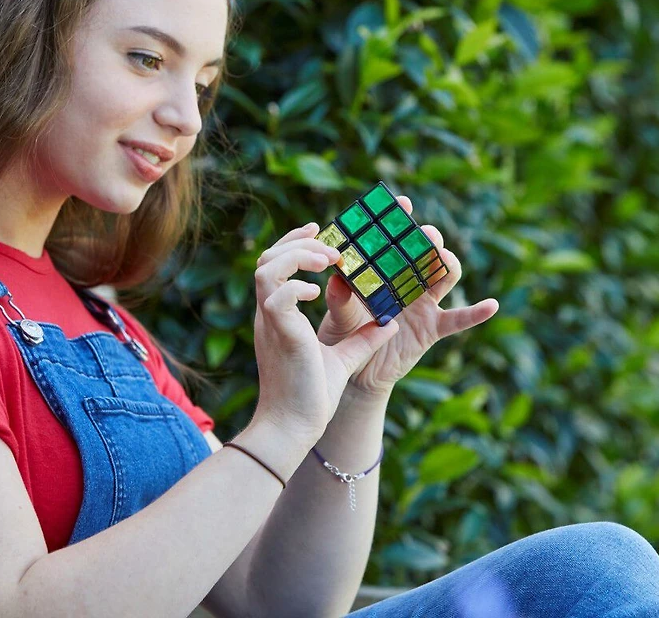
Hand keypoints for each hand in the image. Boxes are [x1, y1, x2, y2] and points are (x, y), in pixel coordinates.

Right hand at [252, 223, 399, 440]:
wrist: (294, 427)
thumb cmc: (312, 396)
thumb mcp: (343, 358)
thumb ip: (363, 338)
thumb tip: (391, 322)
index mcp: (280, 314)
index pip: (277, 265)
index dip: (296, 243)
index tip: (319, 231)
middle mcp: (270, 313)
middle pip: (268, 258)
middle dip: (298, 242)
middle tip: (329, 244)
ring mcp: (270, 322)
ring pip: (267, 268)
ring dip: (297, 256)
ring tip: (328, 260)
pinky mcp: (277, 333)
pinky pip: (277, 295)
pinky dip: (296, 286)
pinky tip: (316, 293)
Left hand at [316, 196, 498, 397]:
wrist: (355, 372)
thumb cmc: (343, 336)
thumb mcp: (337, 317)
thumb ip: (339, 299)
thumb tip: (337, 278)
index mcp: (383, 270)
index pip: (395, 237)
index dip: (401, 218)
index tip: (403, 203)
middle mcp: (407, 280)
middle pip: (426, 251)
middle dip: (428, 239)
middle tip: (424, 234)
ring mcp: (423, 303)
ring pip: (444, 275)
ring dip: (446, 263)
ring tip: (442, 258)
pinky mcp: (433, 327)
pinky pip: (459, 319)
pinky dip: (476, 312)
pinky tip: (491, 305)